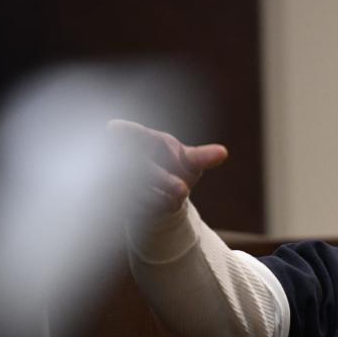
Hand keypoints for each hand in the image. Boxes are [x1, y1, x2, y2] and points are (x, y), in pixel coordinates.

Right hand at [107, 119, 228, 216]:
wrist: (160, 199)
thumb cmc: (174, 170)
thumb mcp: (190, 162)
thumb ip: (202, 157)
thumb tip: (223, 153)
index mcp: (143, 140)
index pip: (131, 134)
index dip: (124, 131)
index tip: (114, 128)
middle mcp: (126, 158)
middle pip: (138, 166)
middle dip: (160, 177)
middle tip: (183, 189)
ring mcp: (119, 179)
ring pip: (135, 188)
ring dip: (159, 196)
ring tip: (180, 195)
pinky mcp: (118, 200)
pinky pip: (132, 204)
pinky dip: (152, 207)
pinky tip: (165, 206)